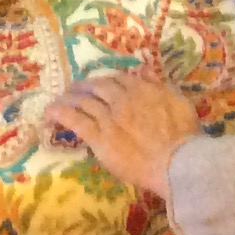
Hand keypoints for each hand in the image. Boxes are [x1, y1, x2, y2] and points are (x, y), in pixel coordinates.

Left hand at [46, 71, 200, 198]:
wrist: (175, 162)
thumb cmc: (184, 136)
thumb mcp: (180, 102)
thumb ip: (162, 86)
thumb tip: (147, 72)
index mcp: (143, 89)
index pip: (119, 79)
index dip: (108, 80)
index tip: (102, 84)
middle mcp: (122, 99)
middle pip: (97, 86)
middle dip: (85, 86)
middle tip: (77, 89)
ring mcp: (108, 117)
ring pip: (83, 101)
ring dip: (70, 98)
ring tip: (60, 99)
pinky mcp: (99, 137)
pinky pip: (76, 121)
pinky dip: (61, 113)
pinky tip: (50, 112)